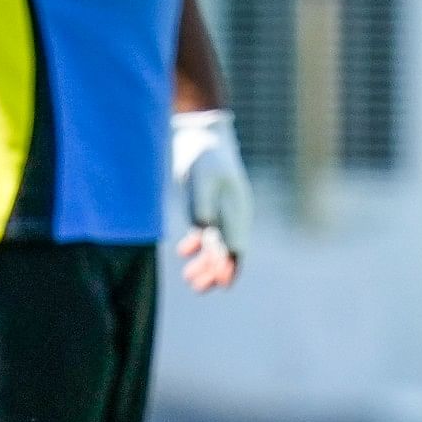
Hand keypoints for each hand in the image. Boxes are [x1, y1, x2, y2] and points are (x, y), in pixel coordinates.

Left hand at [171, 108, 250, 291]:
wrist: (201, 134)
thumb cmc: (205, 154)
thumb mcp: (204, 178)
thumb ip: (203, 205)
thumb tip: (202, 229)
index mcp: (237, 209)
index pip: (236, 246)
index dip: (230, 266)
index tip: (223, 283)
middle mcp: (231, 214)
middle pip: (227, 251)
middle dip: (215, 272)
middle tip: (199, 287)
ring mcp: (218, 211)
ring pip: (216, 246)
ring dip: (205, 264)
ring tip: (190, 280)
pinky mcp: (204, 206)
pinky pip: (204, 233)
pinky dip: (196, 246)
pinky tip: (184, 251)